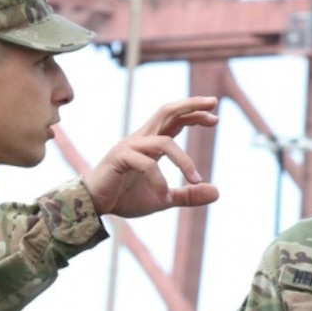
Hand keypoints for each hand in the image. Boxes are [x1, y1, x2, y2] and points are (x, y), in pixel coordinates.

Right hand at [82, 96, 219, 217]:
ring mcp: (129, 146)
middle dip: (191, 105)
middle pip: (167, 111)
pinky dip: (160, 181)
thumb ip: (188, 195)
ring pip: (164, 142)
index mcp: (151, 143)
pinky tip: (164, 196)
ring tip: (196, 180)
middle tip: (214, 104)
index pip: (175, 119)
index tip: (215, 117)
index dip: (194, 113)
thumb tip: (217, 192)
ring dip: (185, 161)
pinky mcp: (119, 158)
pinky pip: (147, 164)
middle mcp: (141, 138)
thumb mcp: (164, 199)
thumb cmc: (125, 198)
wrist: (95, 206)